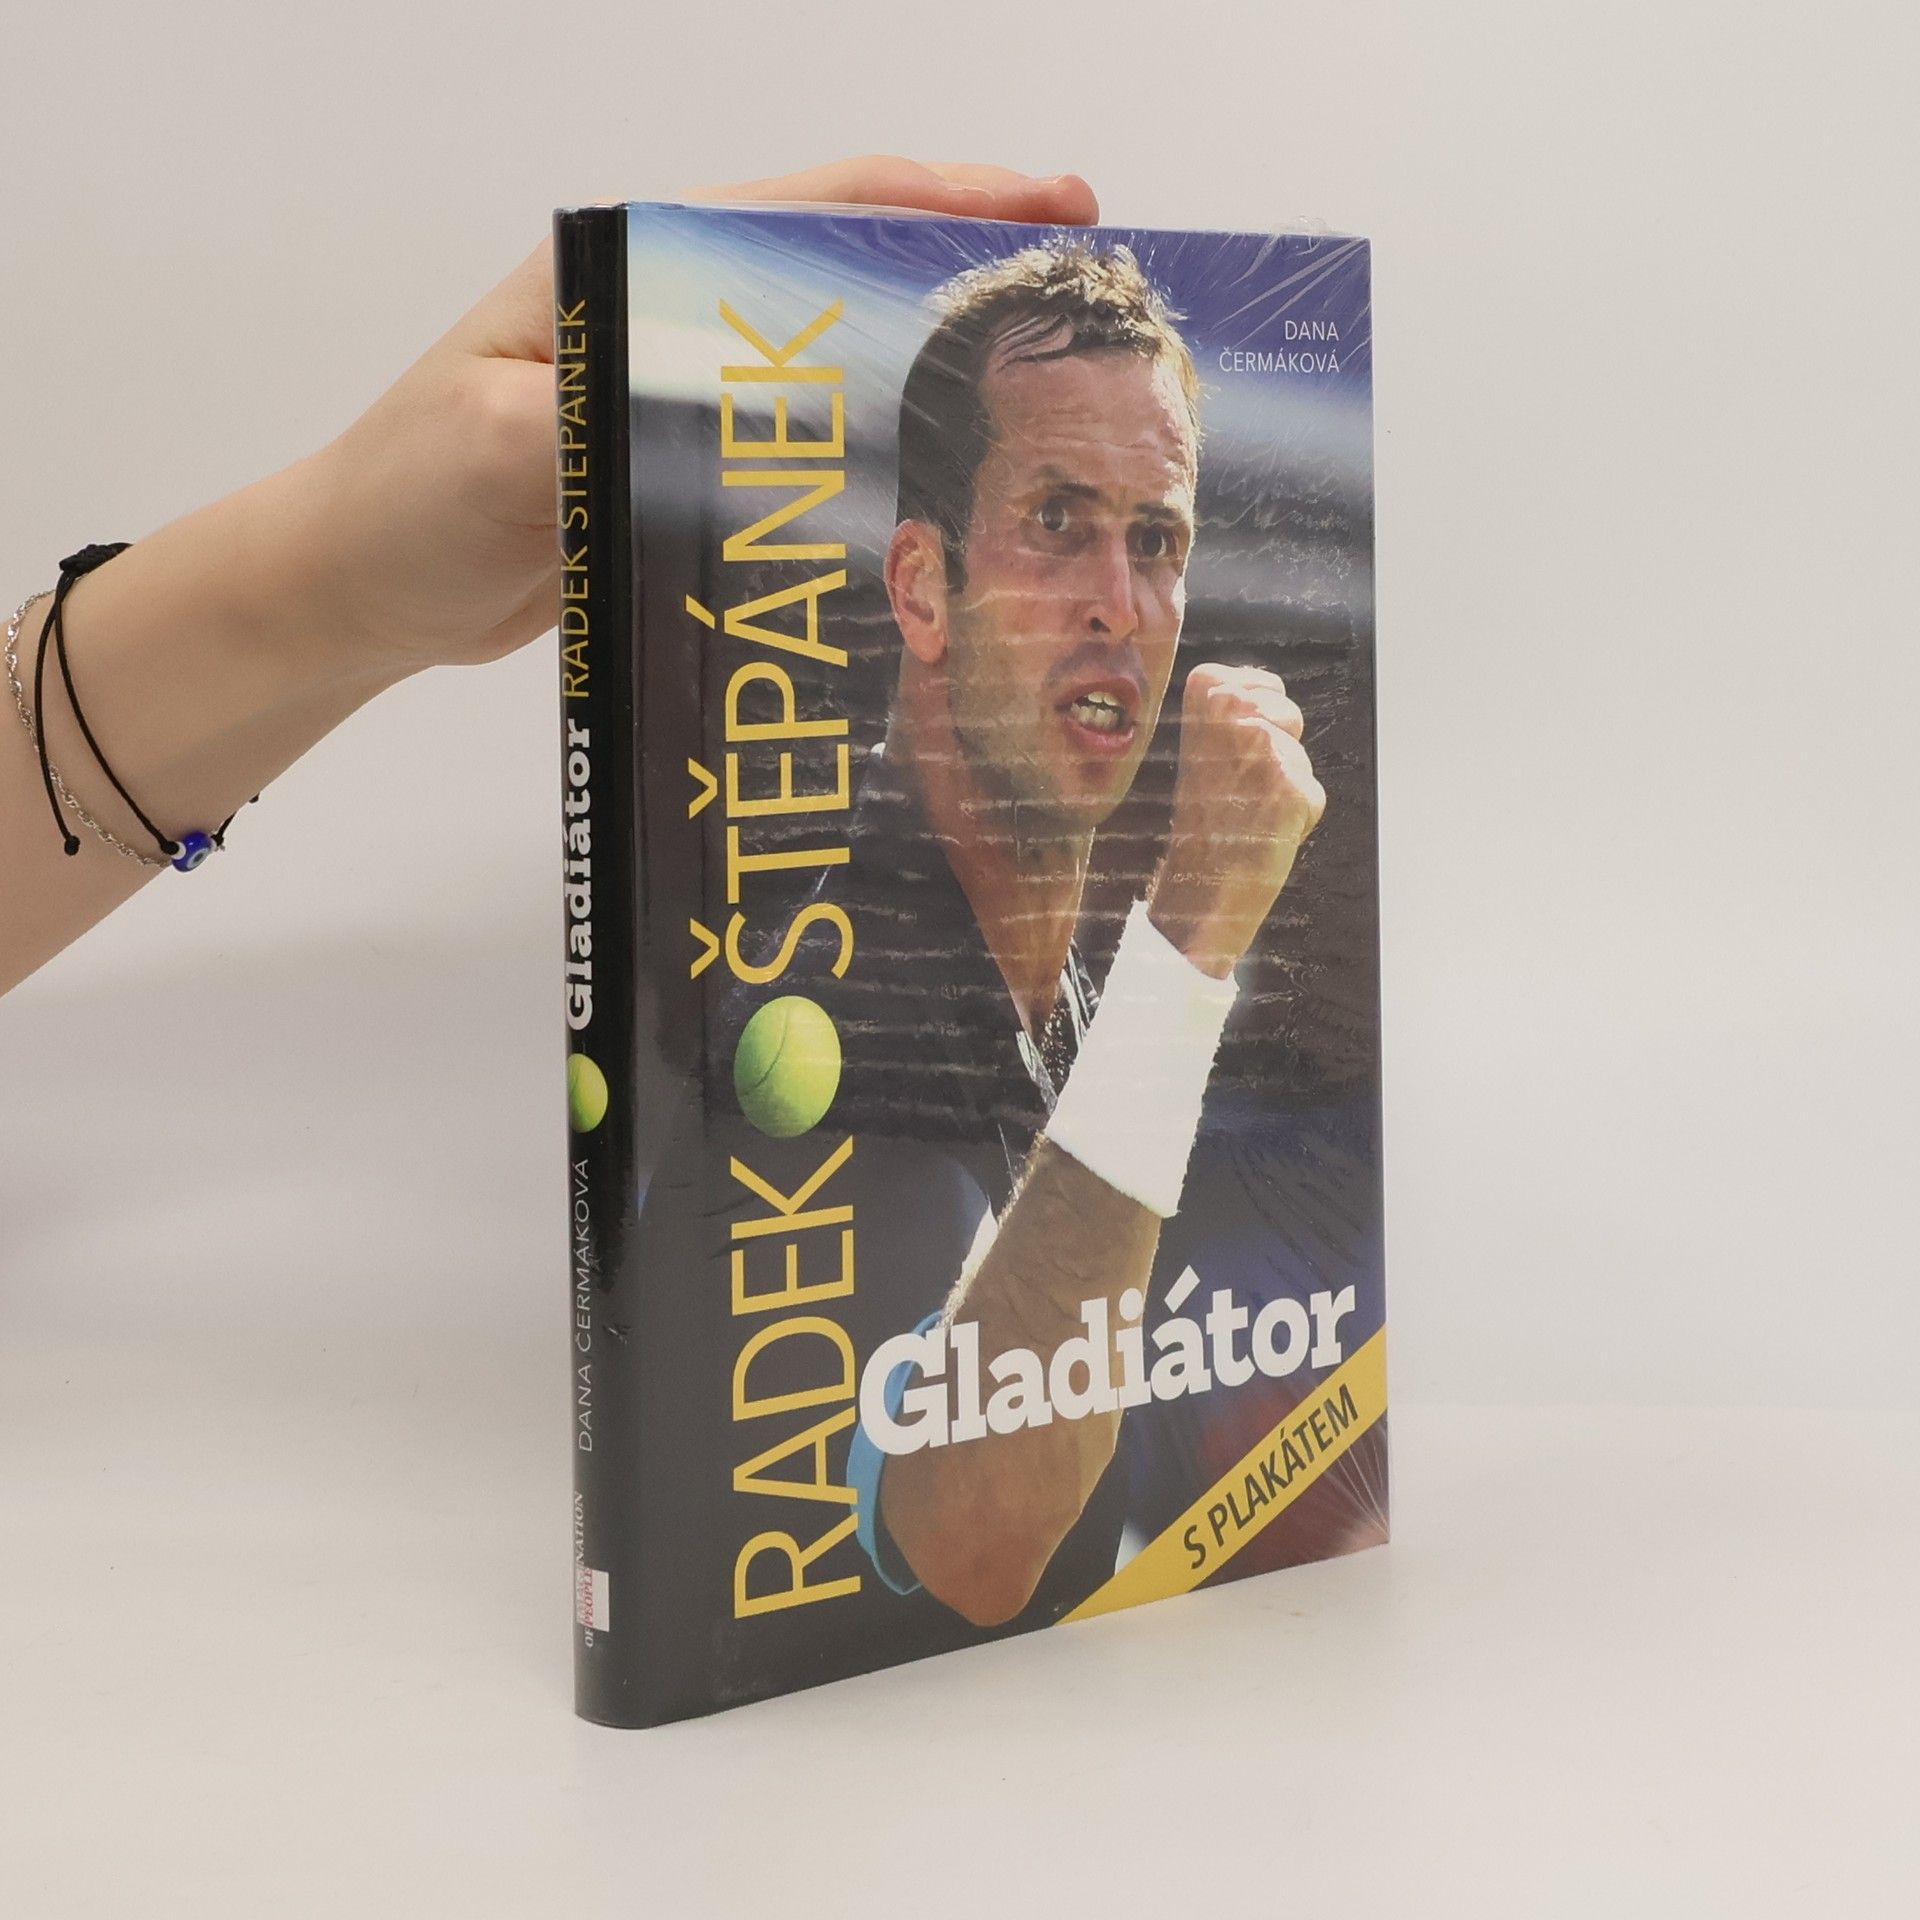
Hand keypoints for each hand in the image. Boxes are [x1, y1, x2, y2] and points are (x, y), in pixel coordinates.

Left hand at [302, 159, 1099, 681]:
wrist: (363, 586)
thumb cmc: (407, 499)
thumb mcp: (499, 449)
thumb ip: (611, 417)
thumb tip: (733, 413)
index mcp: (628, 272)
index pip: (809, 207)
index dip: (939, 199)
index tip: (1050, 210)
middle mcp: (666, 317)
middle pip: (843, 269)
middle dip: (963, 267)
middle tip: (1078, 294)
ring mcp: (677, 392)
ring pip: (831, 360)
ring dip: (929, 362)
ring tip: (1035, 382)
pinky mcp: (679, 467)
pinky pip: (797, 446)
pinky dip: (869, 450)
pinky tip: (930, 481)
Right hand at [1147, 663, 1326, 978]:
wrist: (1198, 885)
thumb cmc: (1202, 821)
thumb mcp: (1202, 746)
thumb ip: (1233, 710)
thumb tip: (1267, 692)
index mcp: (1206, 690)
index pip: (1263, 683)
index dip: (1256, 720)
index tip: (1225, 755)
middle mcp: (1233, 709)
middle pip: (1287, 714)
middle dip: (1277, 750)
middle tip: (1236, 787)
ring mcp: (1264, 747)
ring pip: (1300, 757)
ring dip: (1286, 786)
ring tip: (1247, 811)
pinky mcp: (1292, 785)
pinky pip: (1313, 794)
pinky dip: (1299, 817)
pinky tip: (1265, 831)